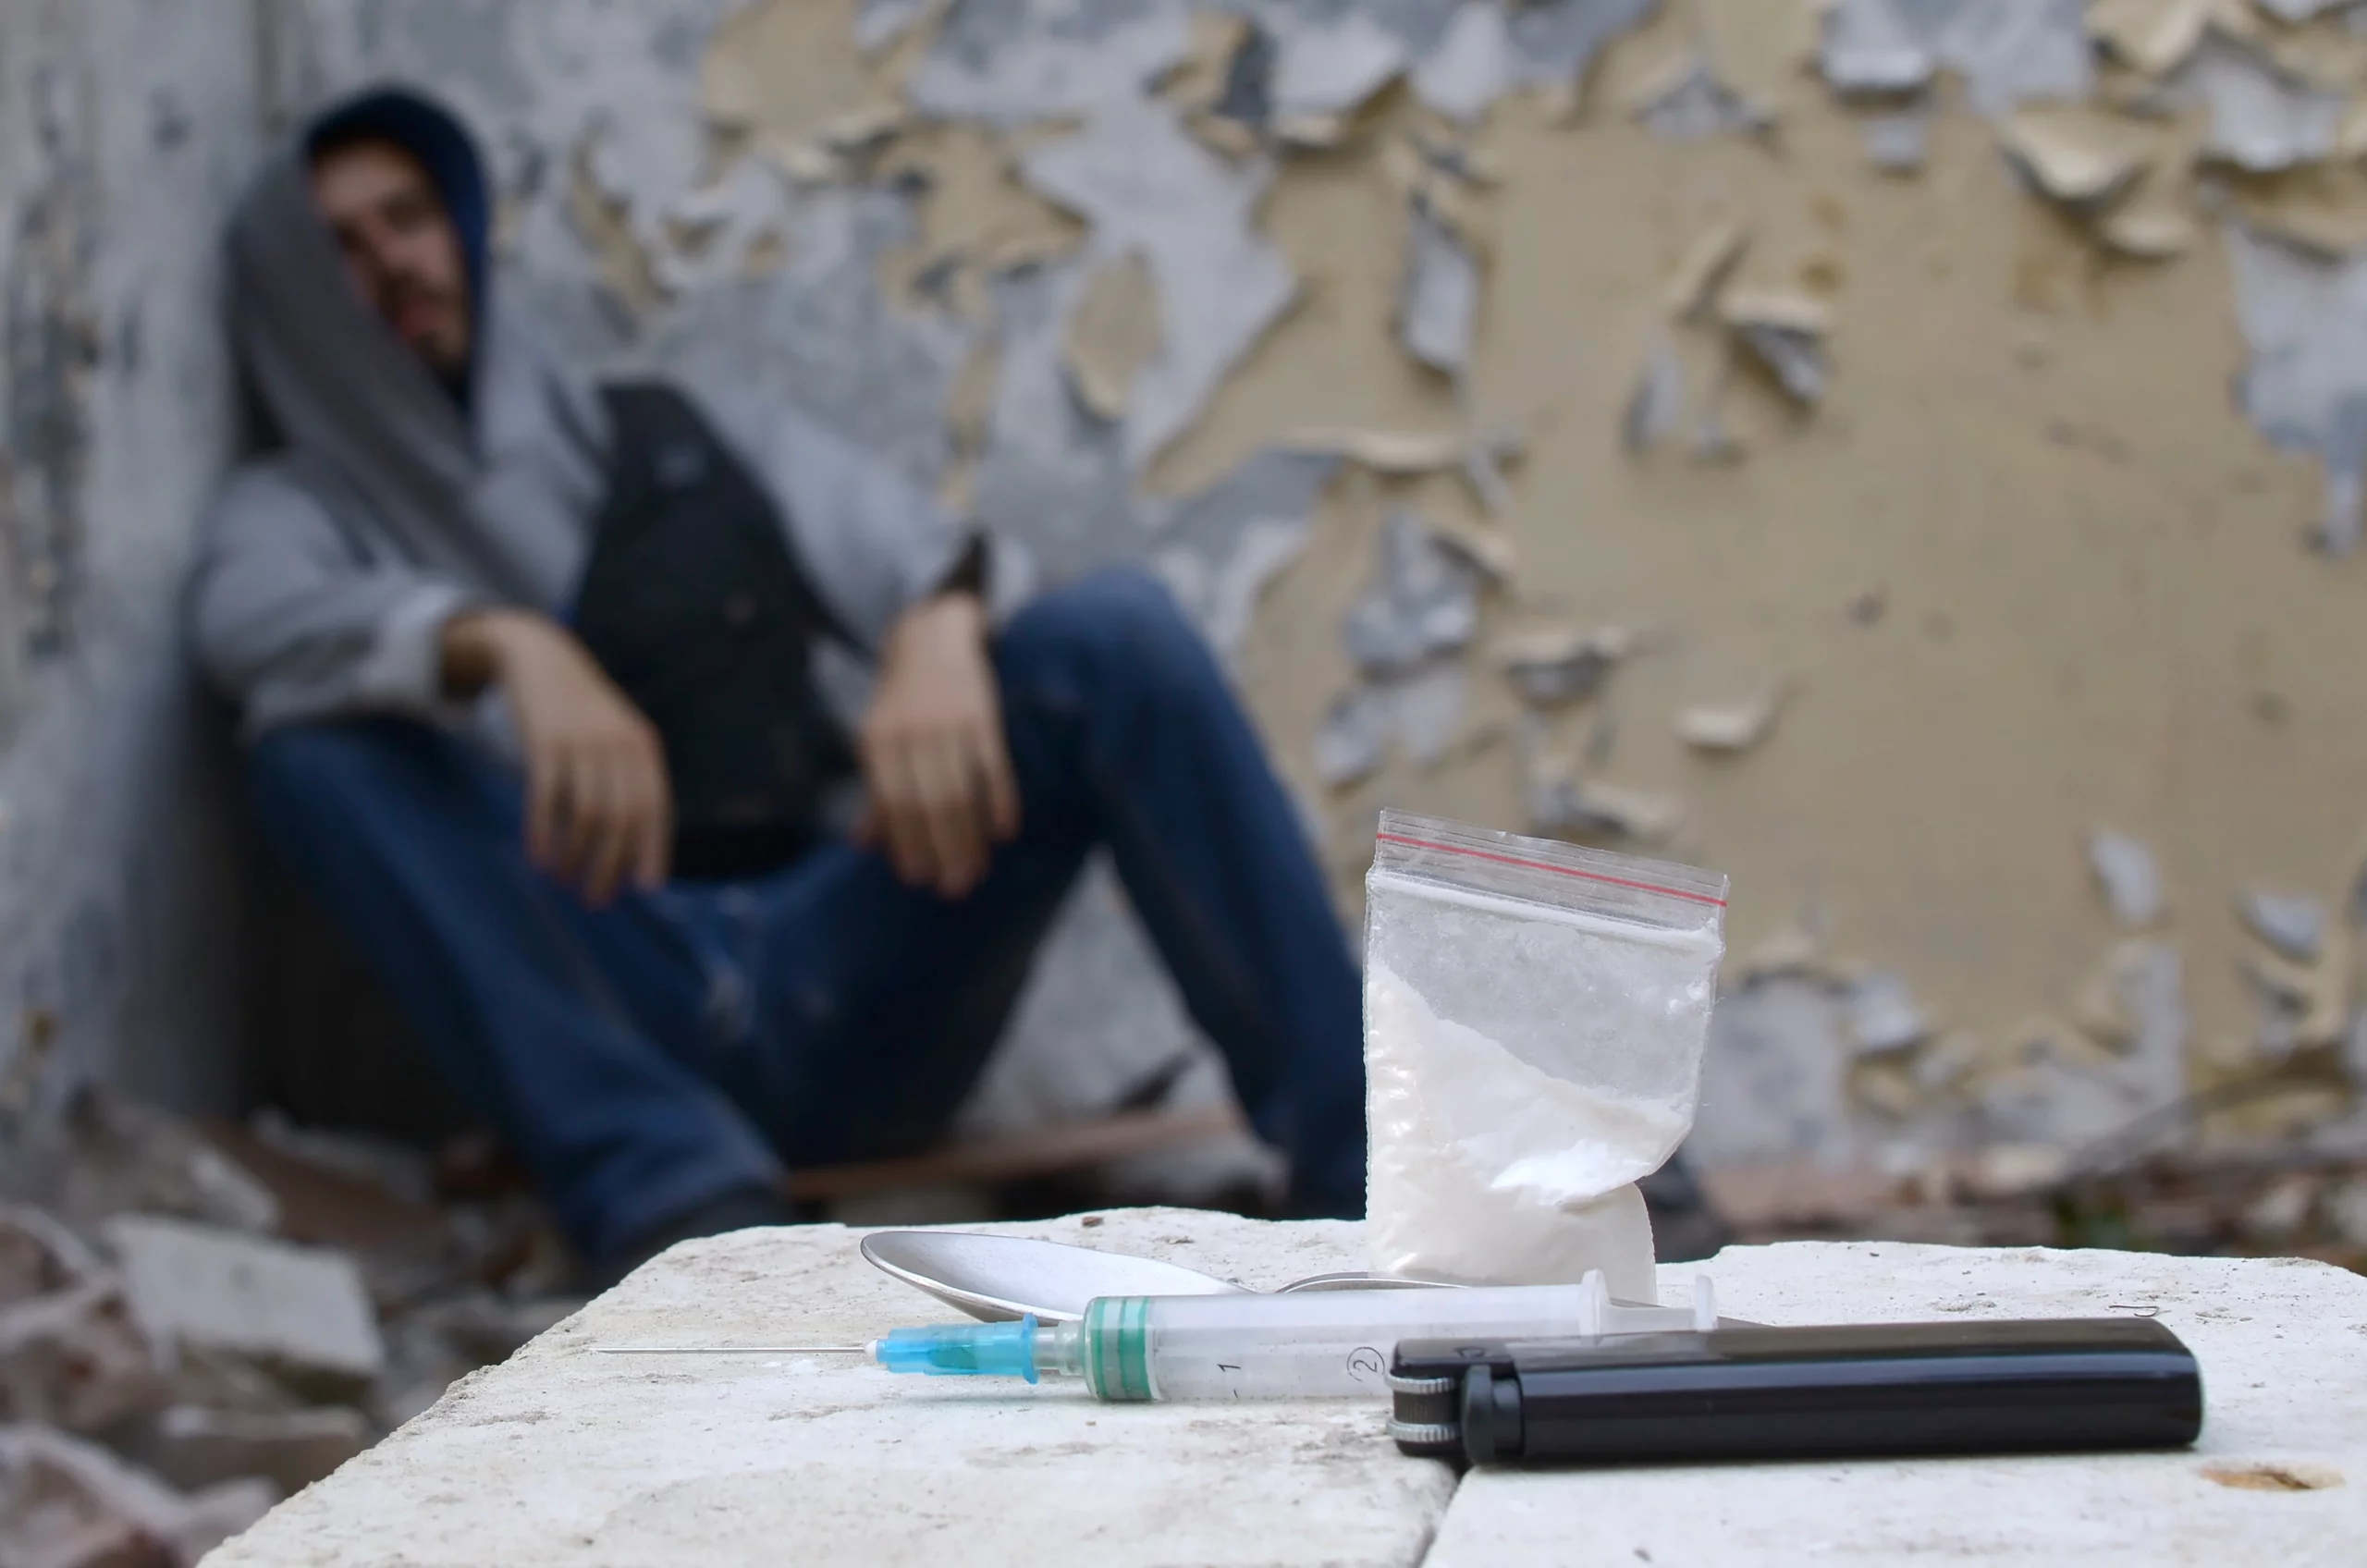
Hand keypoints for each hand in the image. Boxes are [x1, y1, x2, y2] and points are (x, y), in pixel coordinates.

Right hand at [441, 608, 671, 904]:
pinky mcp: (545, 744)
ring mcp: (583, 744)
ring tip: (563, 878)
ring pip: (586, 817)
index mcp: (644, 748)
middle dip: (610, 867)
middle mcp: (620, 746)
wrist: (542, 658)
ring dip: (575, 856)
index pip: (656, 809)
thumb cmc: (584, 713)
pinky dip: (544, 835)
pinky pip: (547, 800)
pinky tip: (539, 858)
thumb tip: (635, 849)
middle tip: (596, 899)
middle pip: (622, 821)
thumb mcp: (619, 737)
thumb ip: (630, 781)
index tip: (645, 888)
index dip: (652, 850)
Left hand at [852, 593, 1018, 898]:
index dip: (906, 843)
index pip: (892, 804)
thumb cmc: (902, 701)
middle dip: (942, 851)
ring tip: (977, 870)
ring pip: (961, 792)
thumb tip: (864, 844)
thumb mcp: (878, 740)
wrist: (931, 636)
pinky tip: (1005, 832)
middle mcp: (910, 734)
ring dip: (970, 838)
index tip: (919, 879)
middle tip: (955, 888)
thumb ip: (875, 792)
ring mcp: (948, 724)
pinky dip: (1000, 802)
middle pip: (928, 805)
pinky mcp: (982, 715)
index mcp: (878, 742)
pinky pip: (993, 767)